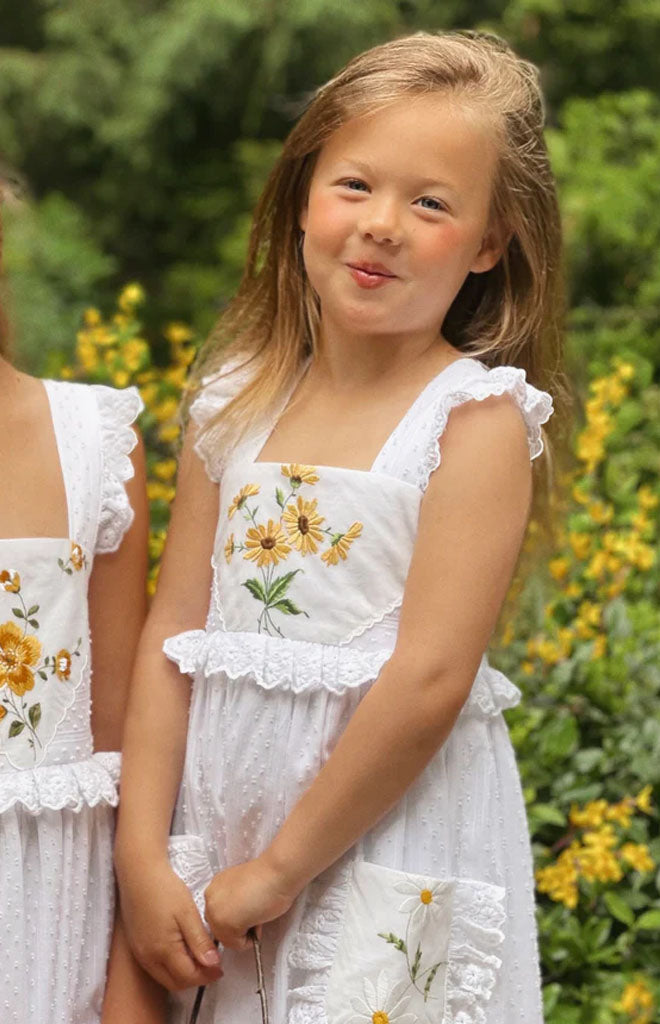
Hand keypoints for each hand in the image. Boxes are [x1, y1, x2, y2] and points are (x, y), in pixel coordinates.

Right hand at [117, 857, 222, 991]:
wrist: (138, 873)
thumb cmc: (164, 888)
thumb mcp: (187, 913)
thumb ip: (199, 941)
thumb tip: (212, 964)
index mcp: (163, 950)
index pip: (188, 977)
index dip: (207, 976)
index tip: (220, 968)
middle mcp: (148, 957)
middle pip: (175, 982)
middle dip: (196, 979)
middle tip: (212, 966)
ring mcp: (140, 953)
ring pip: (164, 977)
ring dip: (182, 974)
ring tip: (199, 959)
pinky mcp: (136, 945)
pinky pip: (155, 967)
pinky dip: (170, 967)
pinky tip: (181, 952)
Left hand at [204, 855, 298, 950]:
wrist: (277, 873)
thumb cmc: (269, 877)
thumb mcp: (242, 887)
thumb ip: (233, 902)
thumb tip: (237, 916)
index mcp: (215, 887)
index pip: (219, 915)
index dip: (237, 916)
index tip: (248, 908)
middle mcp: (210, 898)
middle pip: (220, 929)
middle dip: (238, 926)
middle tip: (254, 911)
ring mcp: (215, 912)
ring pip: (227, 939)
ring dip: (244, 932)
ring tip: (256, 913)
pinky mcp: (225, 924)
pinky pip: (237, 945)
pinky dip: (250, 939)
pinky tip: (257, 918)